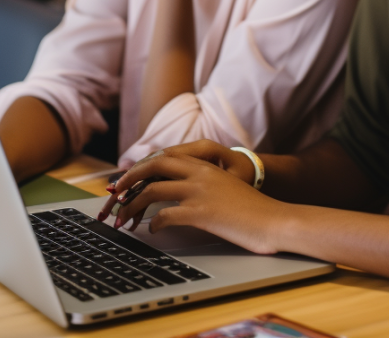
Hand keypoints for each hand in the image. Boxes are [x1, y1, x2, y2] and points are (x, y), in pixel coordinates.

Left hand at [96, 141, 286, 254]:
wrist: (274, 220)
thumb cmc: (251, 209)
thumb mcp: (224, 187)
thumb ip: (202, 184)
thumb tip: (177, 193)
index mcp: (205, 165)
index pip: (165, 157)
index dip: (142, 166)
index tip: (128, 179)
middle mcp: (200, 173)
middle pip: (154, 166)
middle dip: (129, 179)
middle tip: (114, 193)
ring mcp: (200, 192)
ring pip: (153, 191)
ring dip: (133, 206)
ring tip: (124, 220)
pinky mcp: (202, 213)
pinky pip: (165, 215)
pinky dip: (152, 224)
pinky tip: (152, 230)